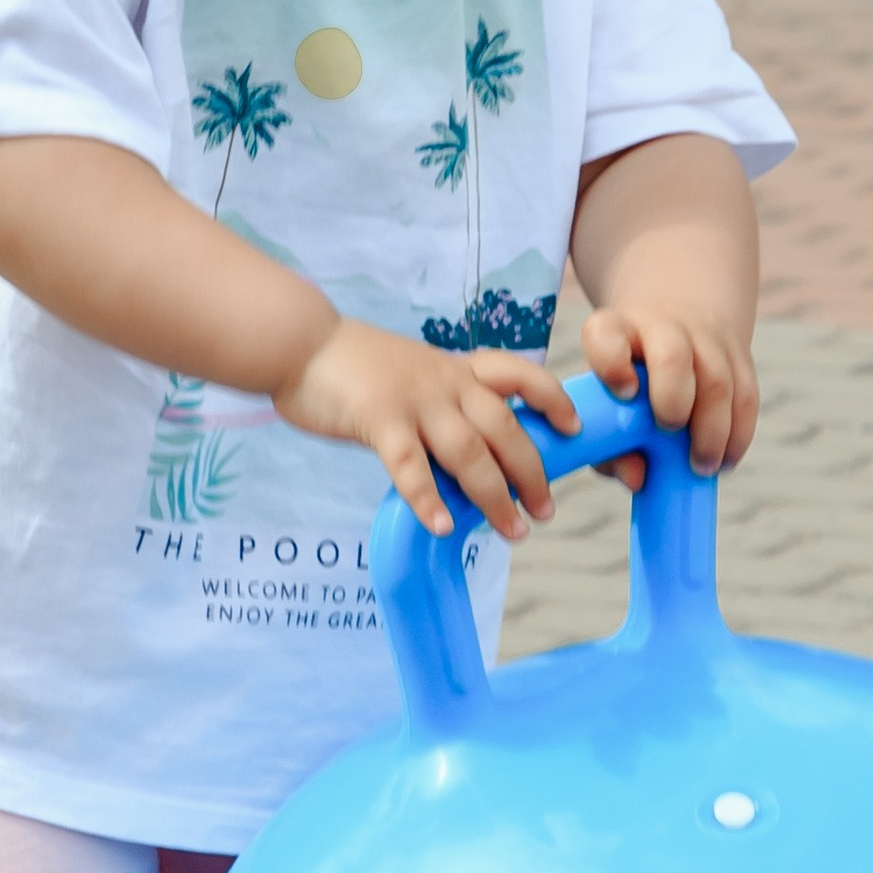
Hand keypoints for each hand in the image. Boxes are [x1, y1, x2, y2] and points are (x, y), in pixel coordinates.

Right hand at [275, 317, 576, 540]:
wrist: (300, 341)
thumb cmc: (352, 365)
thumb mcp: (412, 374)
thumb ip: (439, 408)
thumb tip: (463, 460)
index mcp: (455, 369)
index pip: (519, 375)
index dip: (552, 400)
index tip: (572, 428)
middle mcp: (444, 382)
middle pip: (504, 428)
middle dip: (532, 472)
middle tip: (546, 511)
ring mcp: (414, 400)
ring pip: (469, 452)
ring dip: (495, 497)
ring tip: (513, 532)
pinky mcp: (379, 419)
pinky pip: (410, 467)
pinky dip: (429, 500)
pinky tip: (443, 527)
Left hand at [580, 299, 757, 490]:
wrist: (674, 324)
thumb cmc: (628, 382)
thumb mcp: (606, 406)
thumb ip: (610, 448)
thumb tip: (637, 480)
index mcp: (614, 333)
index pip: (606, 336)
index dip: (613, 365)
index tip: (625, 394)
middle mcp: (659, 328)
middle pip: (672, 357)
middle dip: (673, 402)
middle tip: (669, 433)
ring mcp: (702, 336)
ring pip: (717, 380)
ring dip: (712, 432)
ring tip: (702, 465)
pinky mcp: (737, 353)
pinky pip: (746, 395)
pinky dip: (739, 434)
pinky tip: (726, 459)